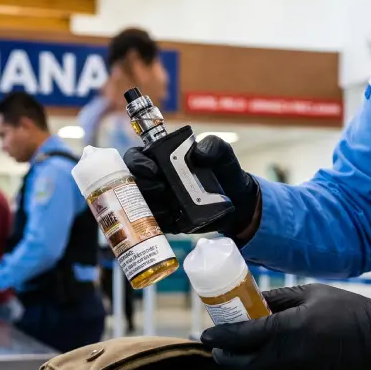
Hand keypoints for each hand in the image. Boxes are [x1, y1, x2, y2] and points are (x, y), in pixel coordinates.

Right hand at [123, 136, 260, 236]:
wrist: (238, 200)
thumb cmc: (224, 170)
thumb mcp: (222, 152)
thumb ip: (213, 145)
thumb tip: (199, 153)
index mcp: (160, 159)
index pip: (136, 158)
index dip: (137, 163)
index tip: (153, 169)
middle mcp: (154, 180)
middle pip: (132, 183)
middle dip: (143, 186)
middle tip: (161, 189)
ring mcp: (159, 202)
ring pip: (140, 206)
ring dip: (151, 206)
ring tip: (169, 208)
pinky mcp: (166, 221)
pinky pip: (154, 224)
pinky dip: (160, 223)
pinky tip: (172, 219)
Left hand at [199, 285, 370, 369]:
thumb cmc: (349, 311)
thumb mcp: (311, 293)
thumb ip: (278, 298)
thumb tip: (252, 302)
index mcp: (286, 330)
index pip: (239, 337)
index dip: (217, 336)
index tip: (205, 333)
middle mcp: (287, 359)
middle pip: (241, 365)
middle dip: (224, 357)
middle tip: (218, 347)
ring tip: (234, 359)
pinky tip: (261, 368)